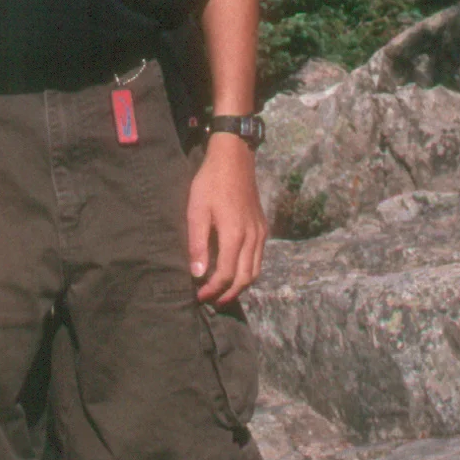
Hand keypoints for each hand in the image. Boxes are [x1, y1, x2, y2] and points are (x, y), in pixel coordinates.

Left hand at [187, 135, 266, 306]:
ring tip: (222, 292)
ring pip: (255, 271)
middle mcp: (252, 238)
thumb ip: (197, 244)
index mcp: (234, 235)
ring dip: (240, 286)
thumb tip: (197, 274)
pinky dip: (248, 271)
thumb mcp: (196, 210)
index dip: (212, 290)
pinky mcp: (263, 228)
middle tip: (210, 300)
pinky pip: (259, 258)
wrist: (234, 159)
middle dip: (228, 293)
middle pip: (244, 279)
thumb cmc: (210, 183)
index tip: (198, 295)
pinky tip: (234, 271)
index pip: (225, 275)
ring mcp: (260, 233)